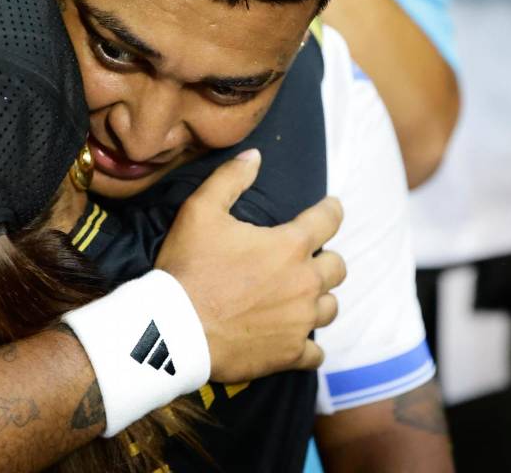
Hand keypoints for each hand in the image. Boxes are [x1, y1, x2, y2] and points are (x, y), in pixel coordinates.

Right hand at [156, 149, 345, 382]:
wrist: (174, 331)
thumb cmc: (188, 268)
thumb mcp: (200, 210)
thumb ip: (231, 178)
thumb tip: (256, 156)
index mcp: (291, 245)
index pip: (330, 219)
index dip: (331, 210)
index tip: (330, 208)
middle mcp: (305, 282)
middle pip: (337, 266)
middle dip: (325, 259)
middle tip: (305, 260)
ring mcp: (300, 321)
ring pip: (330, 308)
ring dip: (319, 299)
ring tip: (300, 298)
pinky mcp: (290, 354)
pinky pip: (315, 352)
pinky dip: (308, 346)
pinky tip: (295, 339)